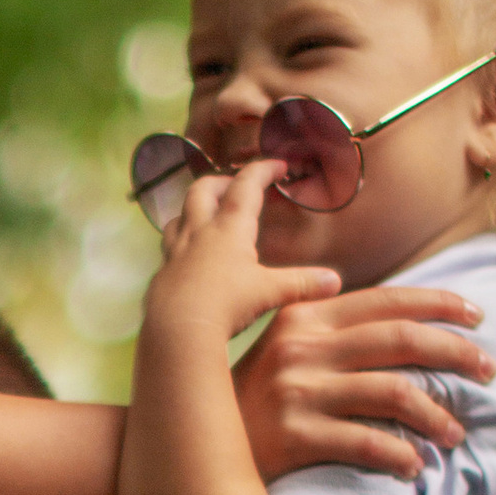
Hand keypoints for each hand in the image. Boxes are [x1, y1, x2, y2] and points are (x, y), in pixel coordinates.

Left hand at [144, 156, 340, 345]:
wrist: (177, 329)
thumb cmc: (226, 305)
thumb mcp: (269, 293)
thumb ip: (301, 284)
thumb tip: (334, 281)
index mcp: (229, 228)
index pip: (247, 186)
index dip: (263, 170)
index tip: (277, 164)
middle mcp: (199, 232)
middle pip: (202, 189)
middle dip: (220, 181)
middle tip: (234, 185)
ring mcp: (175, 251)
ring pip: (178, 217)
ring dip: (192, 211)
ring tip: (204, 217)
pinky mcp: (161, 274)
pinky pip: (167, 250)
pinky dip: (178, 246)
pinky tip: (186, 259)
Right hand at [232, 272, 491, 485]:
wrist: (193, 447)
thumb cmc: (252, 402)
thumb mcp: (286, 351)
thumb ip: (335, 332)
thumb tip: (408, 327)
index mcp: (304, 315)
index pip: (388, 301)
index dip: (440, 304)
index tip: (478, 317)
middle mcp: (302, 346)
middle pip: (401, 340)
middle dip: (456, 352)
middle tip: (489, 371)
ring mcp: (297, 391)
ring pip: (394, 393)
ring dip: (437, 415)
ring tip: (457, 434)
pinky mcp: (295, 436)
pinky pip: (366, 444)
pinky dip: (399, 456)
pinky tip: (415, 467)